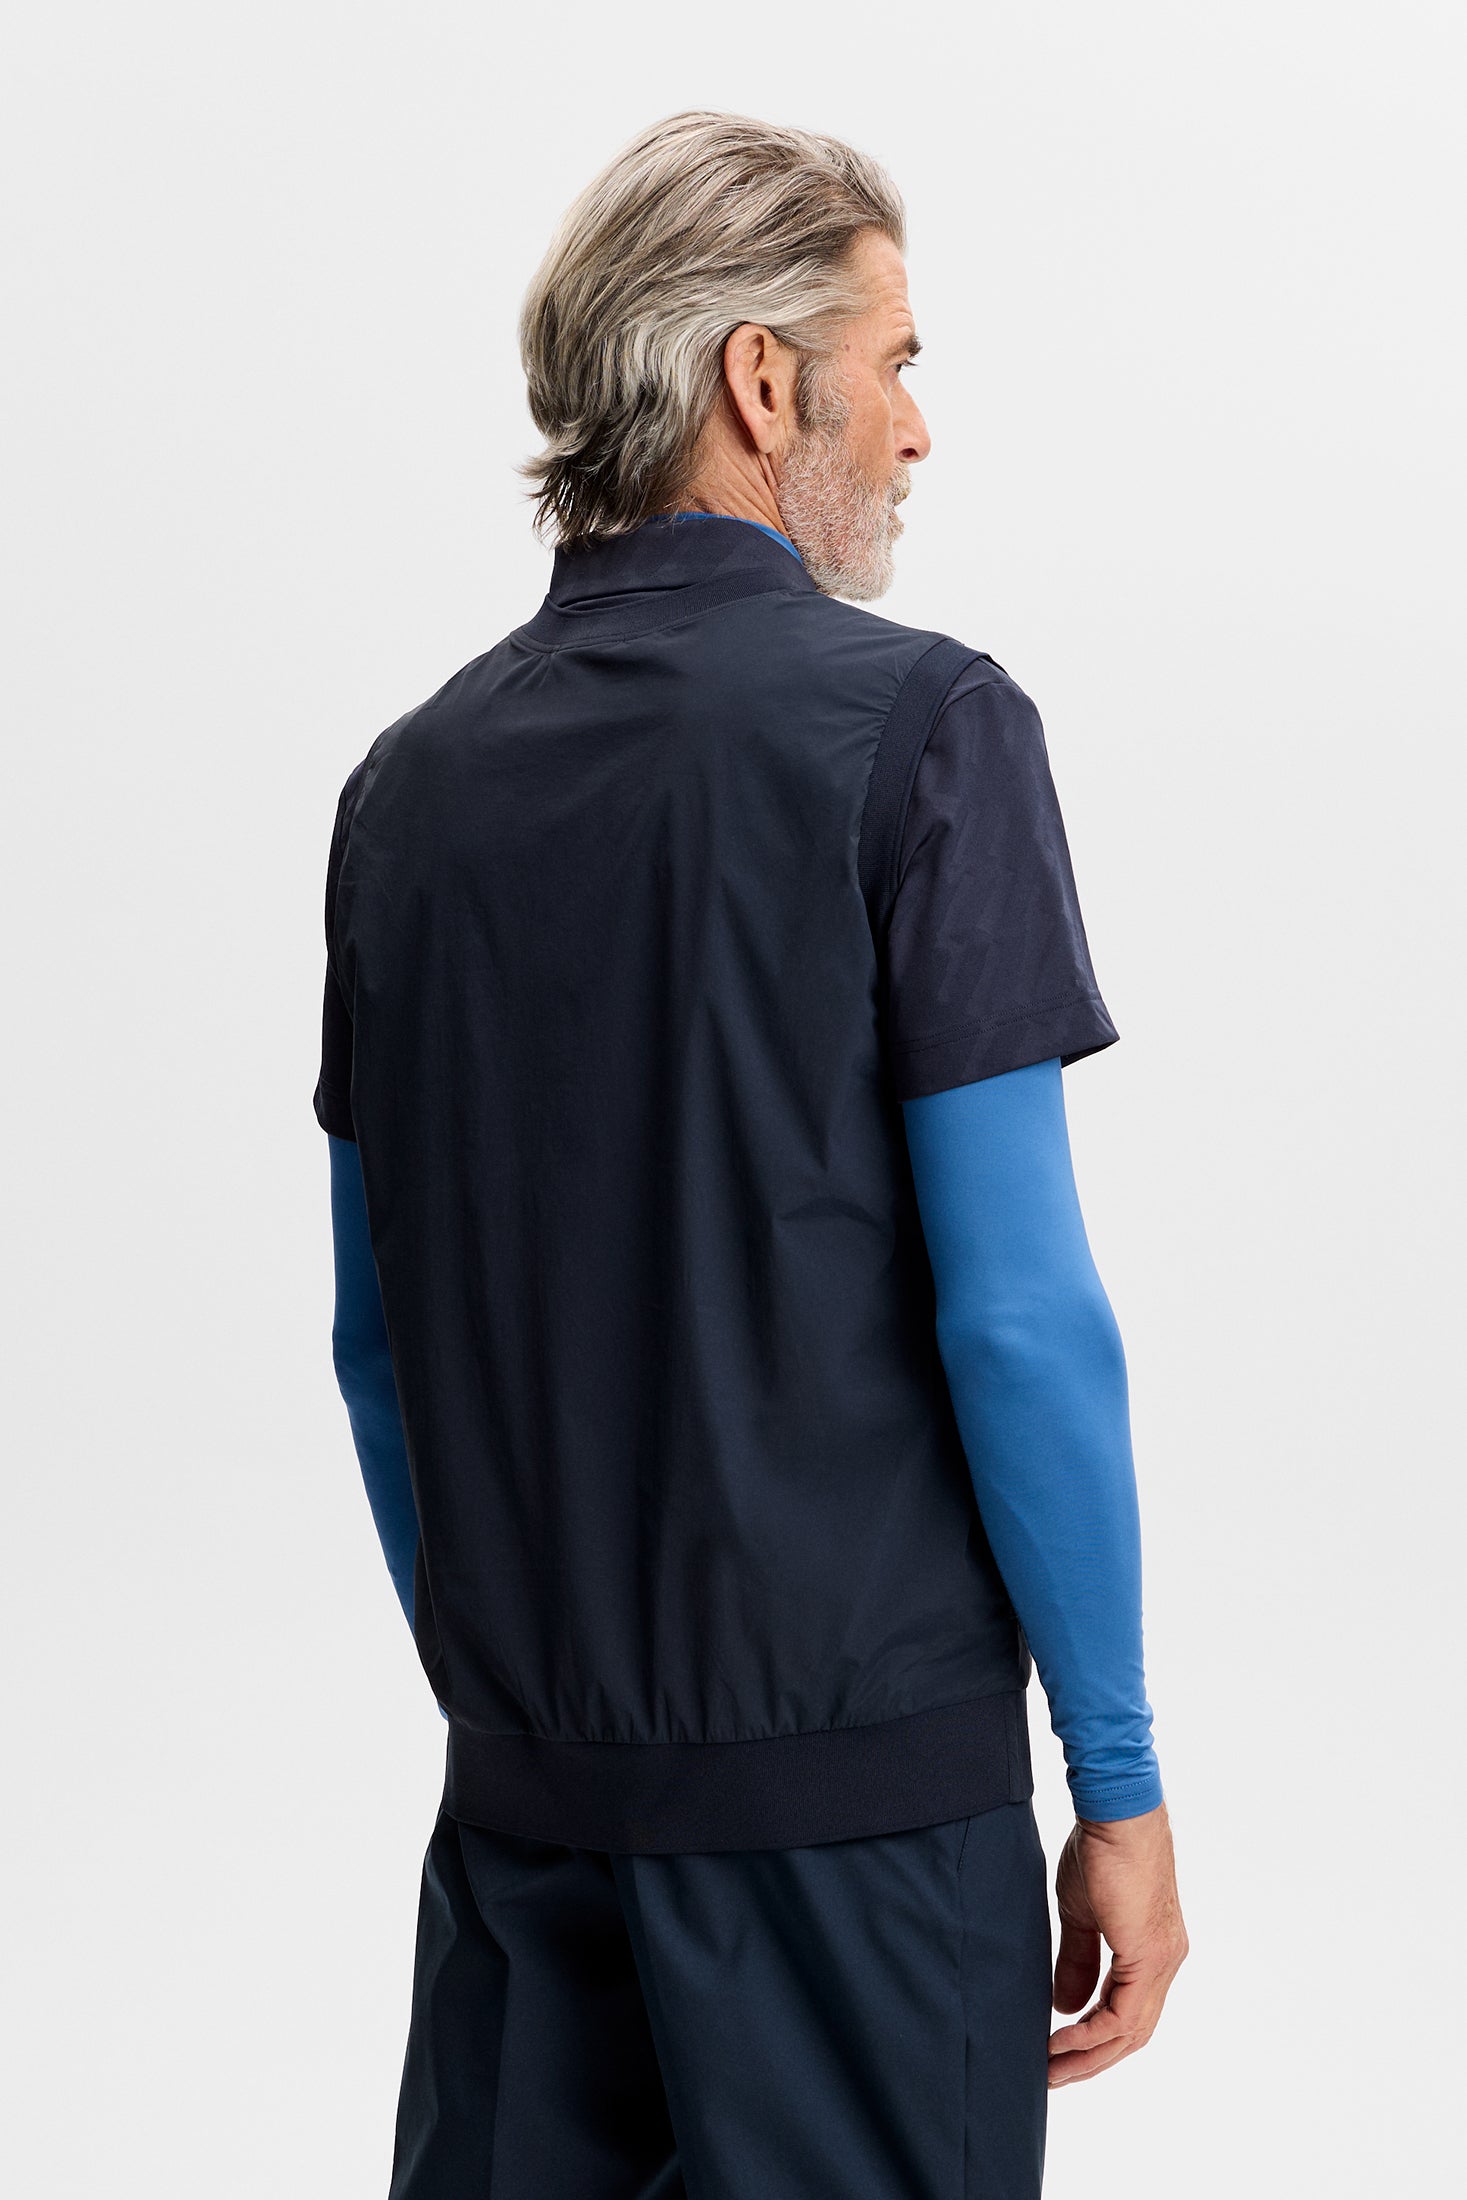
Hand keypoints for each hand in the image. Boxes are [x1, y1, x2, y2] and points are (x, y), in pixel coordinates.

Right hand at [1047, 1799, 1187, 2086]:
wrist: (1116, 1813)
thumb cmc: (1101, 1848)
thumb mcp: (1081, 1913)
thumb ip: (1077, 1960)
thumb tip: (1068, 2006)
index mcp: (1151, 1950)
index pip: (1127, 2011)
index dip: (1094, 2037)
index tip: (1059, 2052)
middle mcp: (1165, 1961)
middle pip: (1132, 2031)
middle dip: (1091, 2059)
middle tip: (1053, 2076)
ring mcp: (1162, 1960)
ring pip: (1131, 2030)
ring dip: (1090, 2054)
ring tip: (1052, 2068)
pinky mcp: (1150, 1955)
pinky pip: (1123, 2014)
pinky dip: (1092, 2033)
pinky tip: (1062, 2040)